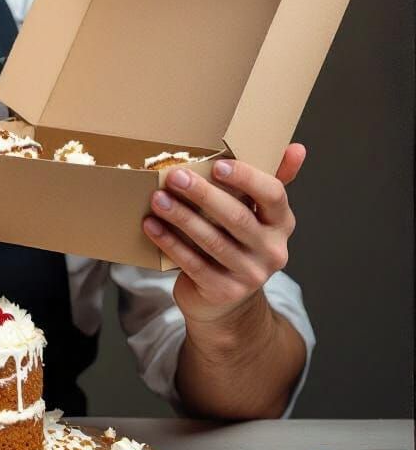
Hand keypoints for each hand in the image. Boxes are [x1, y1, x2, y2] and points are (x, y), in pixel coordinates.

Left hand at [142, 144, 305, 324]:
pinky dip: (170, 243)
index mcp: (281, 224)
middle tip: (175, 176)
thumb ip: (269, 182)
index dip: (247, 178)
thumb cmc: (237, 244)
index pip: (273, 195)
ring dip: (182, 217)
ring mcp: (250, 274)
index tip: (217, 165)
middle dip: (203, 195)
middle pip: (237, 218)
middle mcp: (272, 250)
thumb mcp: (257, 215)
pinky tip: (152, 226)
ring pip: (212, 241)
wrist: (225, 301)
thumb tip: (297, 148)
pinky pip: (193, 264)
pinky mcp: (223, 291)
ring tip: (157, 199)